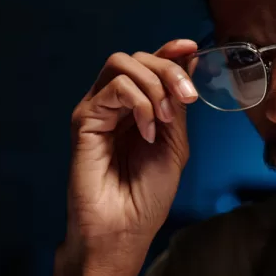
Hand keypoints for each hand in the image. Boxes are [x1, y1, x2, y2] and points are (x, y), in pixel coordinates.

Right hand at [51, 39, 198, 275]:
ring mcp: (99, 110)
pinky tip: (146, 130)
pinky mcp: (84, 120)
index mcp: (139, 107)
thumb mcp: (175, 141)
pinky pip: (113, 89)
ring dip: (154, 84)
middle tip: (185, 98)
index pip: (149, 63)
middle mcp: (116, 103)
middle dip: (168, 69)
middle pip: (137, 57)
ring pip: (122, 64)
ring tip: (165, 118)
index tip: (190, 46)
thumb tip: (189, 60)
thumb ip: (178, 102)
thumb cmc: (148, 194)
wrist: (125, 229)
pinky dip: (139, 103)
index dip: (169, 50)